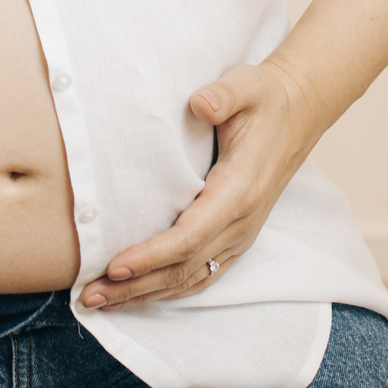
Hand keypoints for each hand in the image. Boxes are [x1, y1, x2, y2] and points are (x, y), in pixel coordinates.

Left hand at [79, 60, 321, 307]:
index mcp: (239, 191)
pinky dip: (168, 288)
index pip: (189, 237)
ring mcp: (241, 235)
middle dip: (135, 286)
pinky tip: (139, 292)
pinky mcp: (237, 237)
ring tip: (102, 301)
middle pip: (184, 269)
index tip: (114, 266)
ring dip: (145, 294)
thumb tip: (200, 103)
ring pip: (191, 279)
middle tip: (89, 296)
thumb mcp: (247, 86)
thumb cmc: (265, 99)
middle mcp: (241, 222)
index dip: (150, 256)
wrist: (298, 111)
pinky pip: (202, 274)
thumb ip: (223, 95)